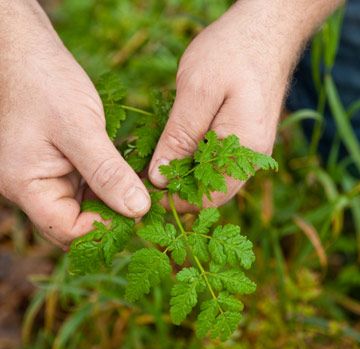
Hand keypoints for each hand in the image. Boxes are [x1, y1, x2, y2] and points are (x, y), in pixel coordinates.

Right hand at [0, 0, 149, 247]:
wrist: (28, 52)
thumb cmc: (44, 83)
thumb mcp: (80, 128)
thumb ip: (108, 173)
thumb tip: (138, 209)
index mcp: (27, 186)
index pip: (68, 231)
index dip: (105, 229)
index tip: (139, 213)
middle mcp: (34, 189)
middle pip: (76, 225)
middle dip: (111, 219)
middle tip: (147, 205)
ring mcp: (47, 179)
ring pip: (85, 207)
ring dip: (114, 202)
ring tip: (145, 191)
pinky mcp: (61, 167)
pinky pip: (87, 188)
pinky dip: (110, 185)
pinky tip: (132, 176)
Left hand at [149, 0, 341, 211]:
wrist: (266, 28)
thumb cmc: (233, 51)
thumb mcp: (197, 90)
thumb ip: (179, 137)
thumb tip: (160, 179)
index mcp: (244, 150)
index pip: (208, 198)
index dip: (175, 201)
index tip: (145, 191)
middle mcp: (252, 157)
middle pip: (211, 193)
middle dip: (177, 190)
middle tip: (145, 177)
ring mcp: (251, 150)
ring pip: (213, 180)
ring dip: (184, 176)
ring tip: (155, 162)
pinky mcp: (245, 139)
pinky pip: (218, 163)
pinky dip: (194, 162)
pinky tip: (176, 148)